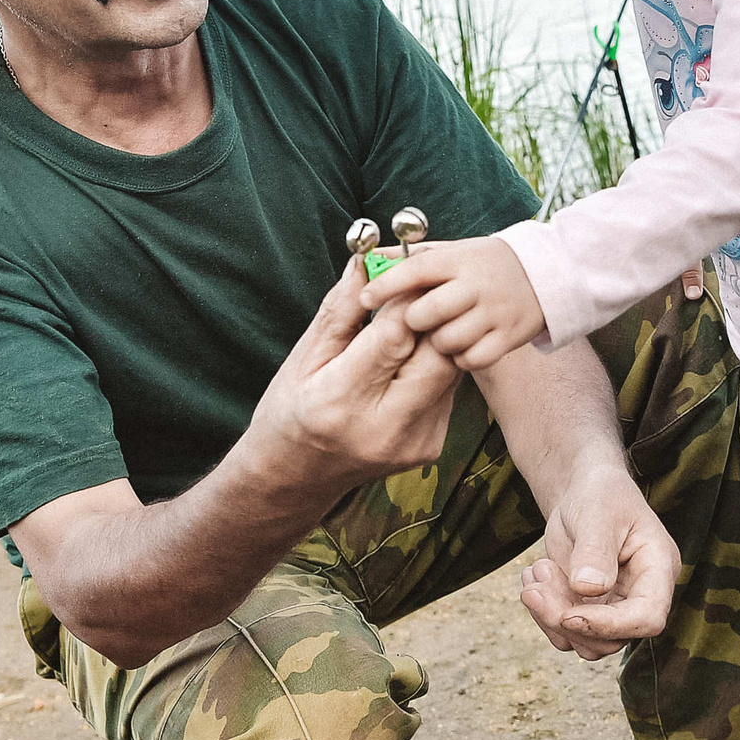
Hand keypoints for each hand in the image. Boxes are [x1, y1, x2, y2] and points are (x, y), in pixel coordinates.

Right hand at [248, 257, 463, 499]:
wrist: (297, 479)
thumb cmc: (290, 412)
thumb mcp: (303, 357)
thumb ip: (340, 309)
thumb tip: (365, 259)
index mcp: (341, 402)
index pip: (396, 336)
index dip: (406, 297)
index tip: (404, 270)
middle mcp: (385, 428)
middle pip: (436, 353)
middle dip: (432, 315)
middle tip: (418, 289)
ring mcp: (414, 443)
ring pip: (449, 370)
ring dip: (436, 338)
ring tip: (412, 320)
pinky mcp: (431, 448)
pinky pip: (446, 390)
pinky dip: (433, 365)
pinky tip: (412, 359)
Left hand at [357, 237, 546, 369]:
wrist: (546, 273)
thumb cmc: (485, 264)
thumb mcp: (452, 251)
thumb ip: (410, 256)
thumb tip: (367, 258)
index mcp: (459, 260)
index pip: (415, 270)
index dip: (386, 285)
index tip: (366, 298)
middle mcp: (476, 285)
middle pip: (427, 312)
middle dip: (414, 320)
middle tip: (418, 320)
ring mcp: (495, 312)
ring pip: (447, 340)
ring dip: (438, 342)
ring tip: (445, 332)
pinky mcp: (509, 336)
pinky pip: (472, 359)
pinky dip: (462, 358)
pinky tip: (464, 345)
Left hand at [522, 473, 680, 658]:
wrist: (584, 492)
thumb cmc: (600, 494)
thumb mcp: (598, 513)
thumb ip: (595, 551)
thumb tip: (588, 589)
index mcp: (658, 569)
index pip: (647, 617)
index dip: (609, 625)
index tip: (568, 614)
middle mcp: (641, 595)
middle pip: (611, 638)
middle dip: (565, 620)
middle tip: (533, 589)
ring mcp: (614, 607)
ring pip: (585, 642)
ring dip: (549, 616)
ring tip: (535, 571)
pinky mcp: (589, 610)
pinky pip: (565, 632)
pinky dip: (542, 612)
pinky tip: (533, 576)